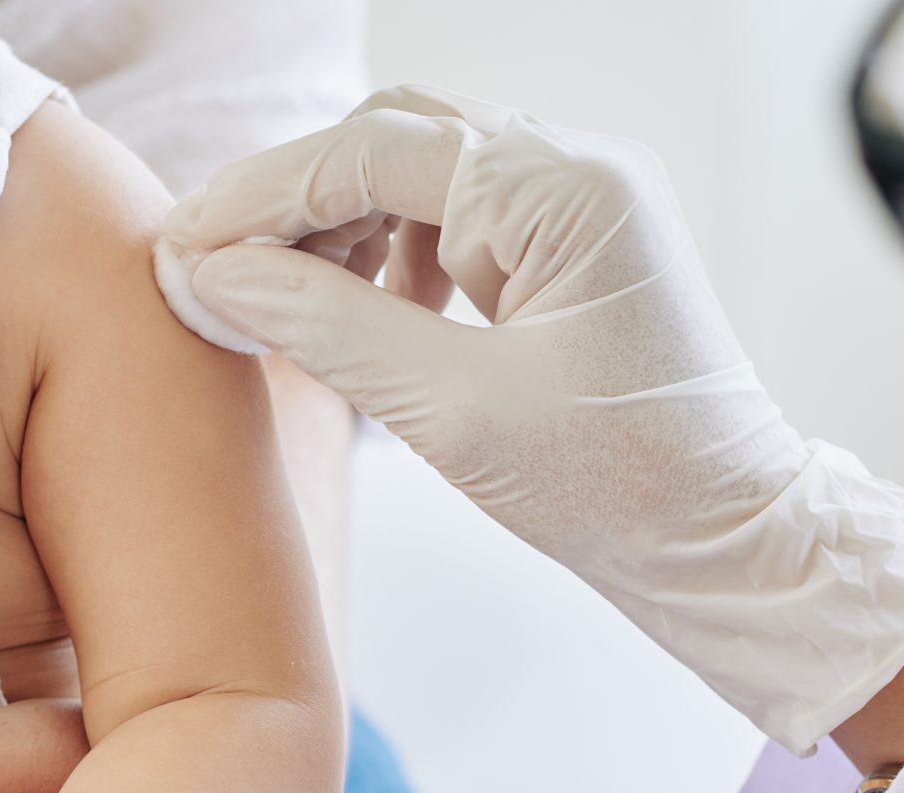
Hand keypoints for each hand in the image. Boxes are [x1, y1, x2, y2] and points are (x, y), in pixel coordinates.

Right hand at [161, 86, 903, 754]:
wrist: (721, 540)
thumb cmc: (618, 489)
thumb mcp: (455, 412)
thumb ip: (329, 327)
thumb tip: (216, 273)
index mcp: (566, 189)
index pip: (374, 146)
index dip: (263, 197)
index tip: (182, 250)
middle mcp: (579, 171)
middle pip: (395, 142)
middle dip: (296, 204)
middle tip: (215, 271)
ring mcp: (582, 208)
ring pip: (425, 177)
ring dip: (344, 228)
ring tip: (289, 301)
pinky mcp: (576, 254)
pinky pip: (464, 223)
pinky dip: (397, 257)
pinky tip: (374, 311)